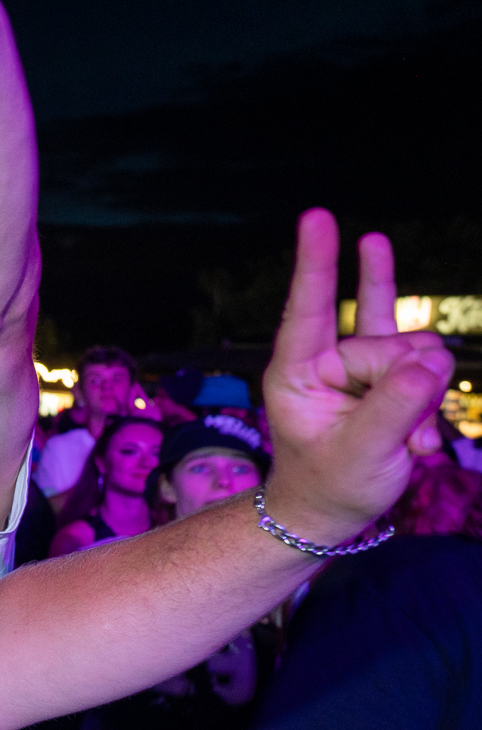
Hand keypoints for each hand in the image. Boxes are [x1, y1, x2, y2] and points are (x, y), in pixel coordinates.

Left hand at [262, 209, 452, 542]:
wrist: (332, 515)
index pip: (309, 308)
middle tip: (396, 434)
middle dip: (408, 385)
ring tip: (403, 443)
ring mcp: (361, 364)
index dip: (317, 261)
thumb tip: (431, 360)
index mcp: (297, 370)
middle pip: (389, 341)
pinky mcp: (390, 375)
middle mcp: (328, 358)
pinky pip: (431, 370)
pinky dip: (432, 411)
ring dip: (423, 402)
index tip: (316, 215)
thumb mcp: (361, 453)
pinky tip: (418, 443)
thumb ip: (396, 405)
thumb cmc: (329, 486)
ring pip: (418, 353)